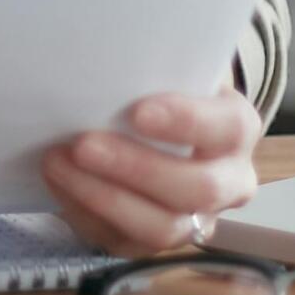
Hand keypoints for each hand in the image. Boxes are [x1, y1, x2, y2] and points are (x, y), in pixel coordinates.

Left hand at [40, 68, 259, 258]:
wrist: (163, 130)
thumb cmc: (163, 90)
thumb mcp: (171, 70)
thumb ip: (155, 65)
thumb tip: (109, 50)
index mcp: (237, 129)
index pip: (227, 128)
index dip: (186, 122)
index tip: (139, 112)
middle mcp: (230, 182)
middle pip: (197, 189)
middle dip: (135, 168)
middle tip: (83, 144)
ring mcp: (197, 221)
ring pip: (162, 229)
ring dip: (104, 197)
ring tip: (58, 162)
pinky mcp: (156, 244)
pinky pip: (125, 242)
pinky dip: (86, 213)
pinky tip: (58, 183)